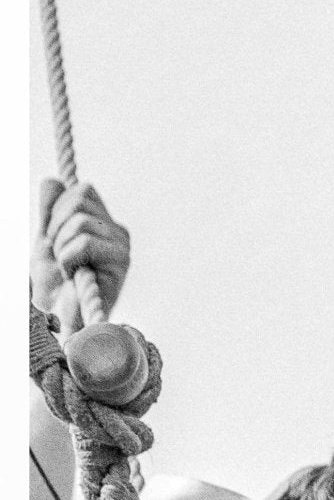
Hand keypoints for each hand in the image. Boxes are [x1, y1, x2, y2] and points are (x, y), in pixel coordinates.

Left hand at [33, 179, 131, 333]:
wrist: (61, 319)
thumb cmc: (54, 285)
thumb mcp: (45, 240)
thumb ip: (49, 210)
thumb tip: (52, 180)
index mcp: (104, 222)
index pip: (81, 190)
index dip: (56, 210)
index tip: (53, 240)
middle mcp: (118, 231)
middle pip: (78, 200)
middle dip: (55, 228)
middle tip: (61, 257)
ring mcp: (122, 246)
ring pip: (79, 222)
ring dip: (60, 248)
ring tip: (68, 270)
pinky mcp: (122, 262)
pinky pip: (84, 243)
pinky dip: (67, 260)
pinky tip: (74, 277)